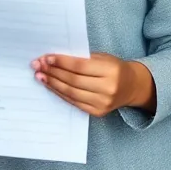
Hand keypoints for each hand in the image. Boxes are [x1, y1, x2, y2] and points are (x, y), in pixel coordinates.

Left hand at [32, 52, 155, 116]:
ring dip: (53, 83)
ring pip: (71, 93)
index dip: (62, 62)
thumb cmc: (115, 68)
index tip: (46, 58)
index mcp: (112, 70)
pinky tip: (51, 86)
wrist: (132, 86)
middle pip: (73, 80)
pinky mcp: (97, 112)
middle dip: (53, 72)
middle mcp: (108, 88)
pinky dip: (60, 93)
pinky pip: (73, 102)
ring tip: (40, 75)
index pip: (81, 66)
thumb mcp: (104, 58)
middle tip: (38, 66)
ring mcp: (102, 102)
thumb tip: (54, 59)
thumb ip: (83, 59)